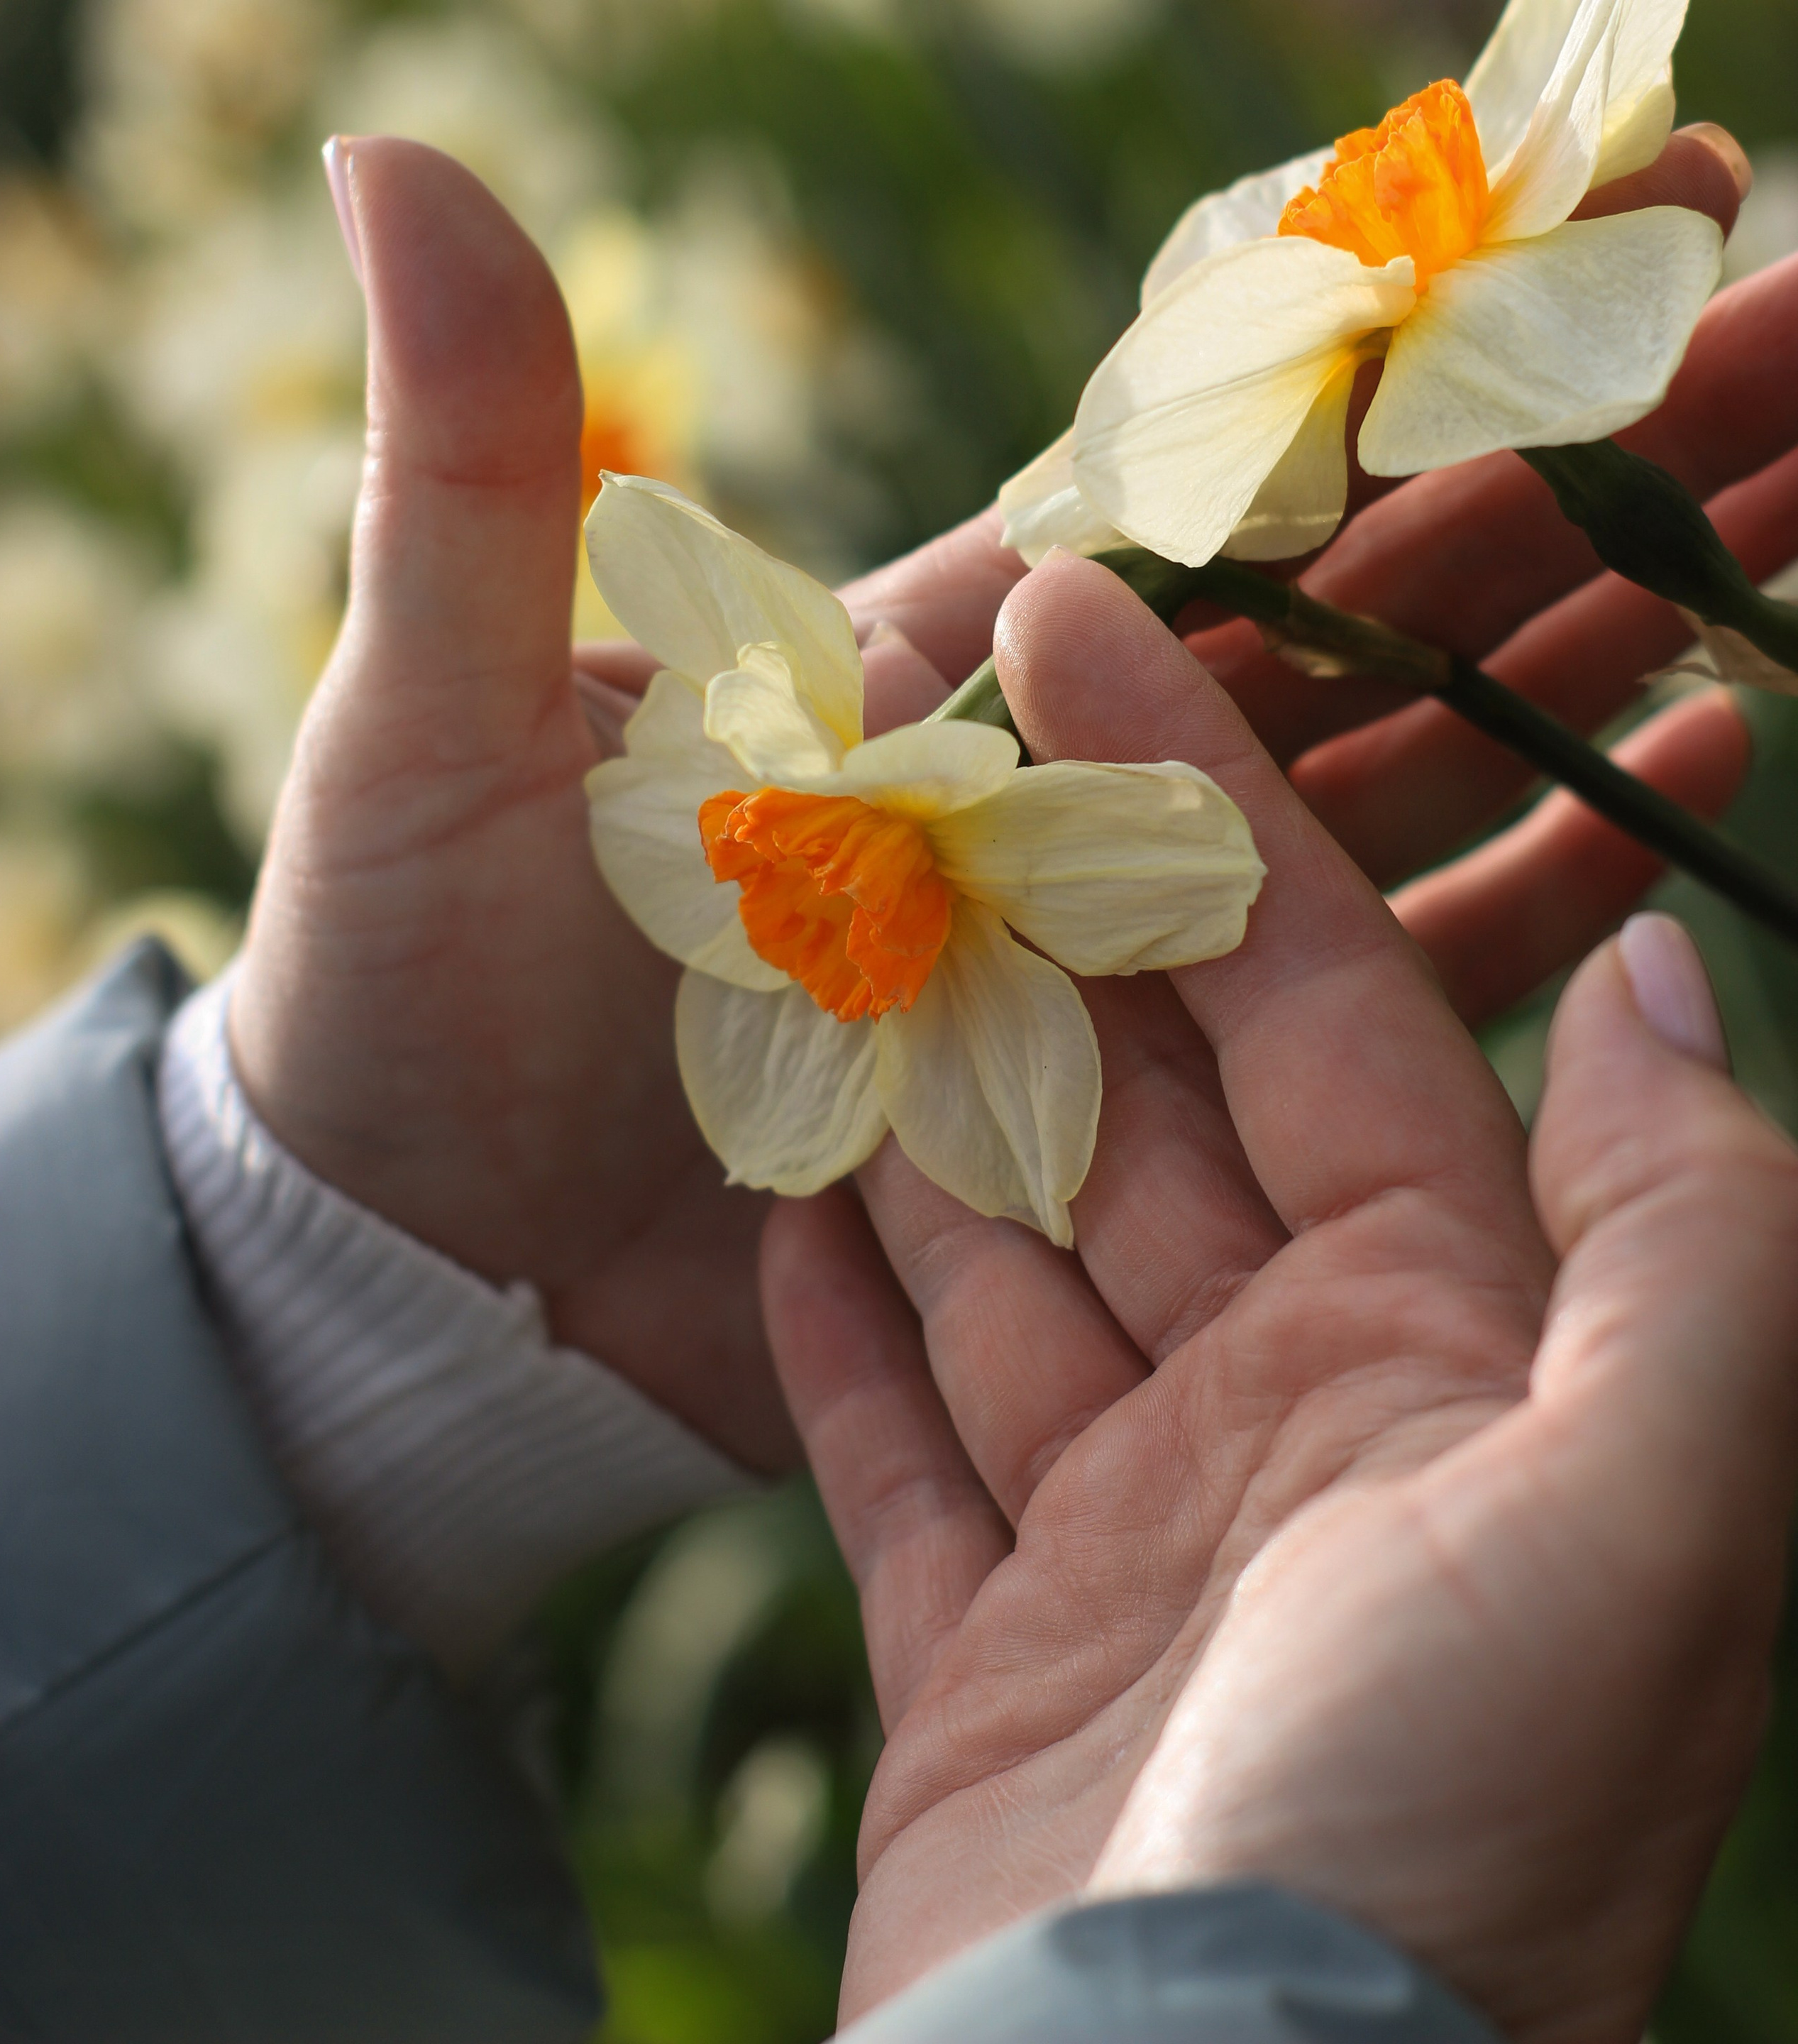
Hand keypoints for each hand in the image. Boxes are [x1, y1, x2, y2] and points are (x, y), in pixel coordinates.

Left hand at [230, 126, 1777, 1465]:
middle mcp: (1078, 764)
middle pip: (1391, 578)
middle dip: (1608, 445)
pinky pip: (1398, 973)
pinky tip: (1700, 772)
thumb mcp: (442, 702)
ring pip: (1436, 746)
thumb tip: (391, 137)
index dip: (1435, 323)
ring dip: (1621, 630)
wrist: (425, 1262)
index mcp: (948, 639)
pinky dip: (1549, 874)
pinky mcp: (1171, 1100)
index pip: (1234, 449)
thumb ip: (477, 446)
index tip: (1631, 179)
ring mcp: (1142, 932)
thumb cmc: (406, 981)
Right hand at [762, 555, 1797, 2040]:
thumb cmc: (1461, 1824)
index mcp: (1459, 1349)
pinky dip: (840, 1323)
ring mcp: (1133, 1538)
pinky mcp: (984, 1657)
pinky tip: (774, 1189)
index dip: (1203, 805)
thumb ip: (1681, 1229)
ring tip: (800, 932)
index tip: (1078, 631)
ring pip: (1005, 1255)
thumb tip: (1666, 968)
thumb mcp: (1651, 1510)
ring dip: (913, 1098)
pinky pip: (898, 1441)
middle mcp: (1304, 1420)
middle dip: (1033, 933)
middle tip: (895, 766)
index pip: (1320, 1001)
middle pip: (1145, 1108)